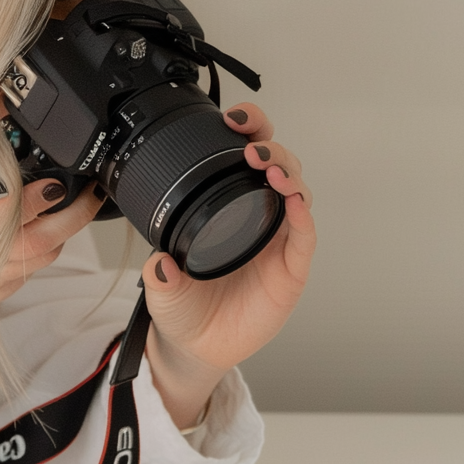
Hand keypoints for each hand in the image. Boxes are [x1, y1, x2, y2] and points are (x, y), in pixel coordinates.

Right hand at [0, 144, 99, 377]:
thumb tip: (3, 134)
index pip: (3, 216)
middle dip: (72, 217)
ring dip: (62, 232)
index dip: (36, 198)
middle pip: (37, 242)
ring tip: (68, 208)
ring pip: (42, 257)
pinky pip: (33, 269)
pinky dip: (42, 249)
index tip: (56, 181)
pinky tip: (39, 231)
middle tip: (90, 194)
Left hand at [142, 106, 315, 429]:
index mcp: (230, 206)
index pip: (247, 158)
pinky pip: (304, 237)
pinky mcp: (291, 269)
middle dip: (271, 147)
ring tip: (270, 169)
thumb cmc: (185, 304)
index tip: (233, 118)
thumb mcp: (163, 286)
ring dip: (288, 175)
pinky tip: (295, 205)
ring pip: (297, 194)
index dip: (248, 132)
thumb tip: (159, 265)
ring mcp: (278, 241)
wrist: (196, 345)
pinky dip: (303, 218)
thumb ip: (160, 275)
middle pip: (280, 166)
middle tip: (251, 148)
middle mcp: (259, 217)